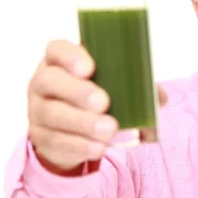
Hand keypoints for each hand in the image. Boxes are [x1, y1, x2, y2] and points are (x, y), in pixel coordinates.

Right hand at [28, 39, 166, 174]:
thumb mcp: (112, 85)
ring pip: (53, 114)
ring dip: (83, 123)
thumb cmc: (94, 97)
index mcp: (60, 61)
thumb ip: (134, 85)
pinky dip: (80, 145)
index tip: (90, 68)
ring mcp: (38, 111)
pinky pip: (57, 141)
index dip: (70, 56)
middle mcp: (43, 83)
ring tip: (109, 129)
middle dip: (77, 91)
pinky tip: (99, 147)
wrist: (71, 132)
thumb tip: (160, 97)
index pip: (56, 49)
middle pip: (49, 81)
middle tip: (103, 102)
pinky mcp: (41, 138)